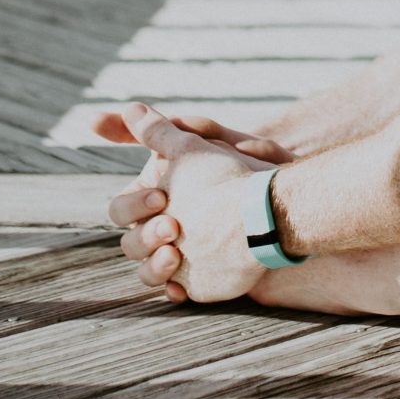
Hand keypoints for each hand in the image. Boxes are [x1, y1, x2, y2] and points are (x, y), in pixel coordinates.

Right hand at [96, 102, 278, 303]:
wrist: (276, 208)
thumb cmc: (237, 172)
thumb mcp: (199, 144)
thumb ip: (160, 129)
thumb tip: (131, 108)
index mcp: (156, 198)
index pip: (123, 206)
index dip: (133, 203)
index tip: (160, 194)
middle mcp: (162, 227)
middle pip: (129, 241)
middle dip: (145, 234)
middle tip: (173, 226)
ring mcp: (176, 255)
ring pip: (145, 269)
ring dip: (153, 264)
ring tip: (175, 254)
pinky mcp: (194, 280)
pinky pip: (171, 290)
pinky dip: (171, 287)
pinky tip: (180, 284)